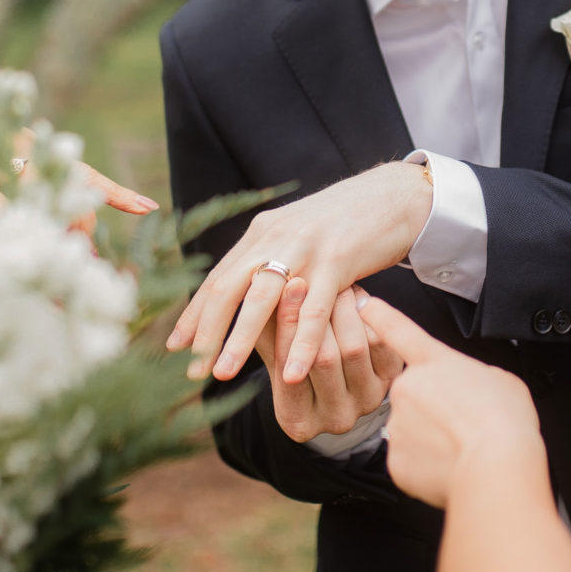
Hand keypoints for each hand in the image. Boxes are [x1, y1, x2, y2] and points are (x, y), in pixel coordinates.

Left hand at [168, 161, 432, 382]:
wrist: (394, 196)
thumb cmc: (345, 224)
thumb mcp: (297, 236)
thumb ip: (270, 260)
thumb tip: (243, 294)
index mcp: (261, 233)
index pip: (217, 278)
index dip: (194, 313)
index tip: (176, 346)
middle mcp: (275, 238)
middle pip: (227, 288)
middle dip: (206, 332)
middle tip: (192, 370)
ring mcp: (305, 249)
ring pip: (262, 300)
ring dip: (238, 340)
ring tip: (223, 374)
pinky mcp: (337, 262)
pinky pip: (313, 311)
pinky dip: (300, 344)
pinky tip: (291, 373)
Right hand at [260, 280, 404, 442]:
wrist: (338, 363)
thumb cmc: (293, 351)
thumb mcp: (272, 344)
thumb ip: (262, 329)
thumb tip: (254, 290)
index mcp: (297, 422)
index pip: (289, 371)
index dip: (288, 325)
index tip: (286, 286)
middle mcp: (336, 421)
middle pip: (324, 359)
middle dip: (315, 314)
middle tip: (308, 277)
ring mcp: (367, 403)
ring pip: (354, 346)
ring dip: (342, 309)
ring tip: (330, 283)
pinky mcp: (392, 381)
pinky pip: (381, 341)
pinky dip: (369, 314)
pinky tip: (355, 296)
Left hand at [358, 297, 544, 508]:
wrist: (495, 465)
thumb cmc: (504, 420)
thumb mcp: (498, 380)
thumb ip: (472, 378)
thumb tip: (467, 392)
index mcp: (434, 361)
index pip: (399, 330)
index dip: (379, 316)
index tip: (363, 304)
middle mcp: (408, 387)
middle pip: (415, 395)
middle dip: (434, 408)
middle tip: (464, 422)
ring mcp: (398, 423)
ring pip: (412, 430)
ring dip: (432, 437)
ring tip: (463, 446)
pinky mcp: (396, 460)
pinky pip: (411, 461)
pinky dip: (428, 466)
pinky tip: (452, 465)